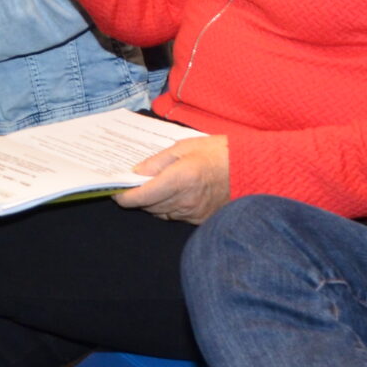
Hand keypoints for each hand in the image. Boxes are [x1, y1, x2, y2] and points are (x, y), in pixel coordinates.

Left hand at [115, 135, 230, 222]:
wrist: (251, 168)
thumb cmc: (220, 152)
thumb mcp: (185, 146)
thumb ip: (157, 161)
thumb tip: (136, 172)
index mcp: (178, 178)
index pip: (139, 197)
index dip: (123, 196)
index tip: (115, 190)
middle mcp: (183, 200)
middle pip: (147, 206)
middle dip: (138, 196)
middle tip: (135, 183)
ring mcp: (192, 213)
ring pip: (160, 212)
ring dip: (153, 201)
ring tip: (158, 185)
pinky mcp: (200, 219)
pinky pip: (175, 216)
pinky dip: (170, 206)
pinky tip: (176, 193)